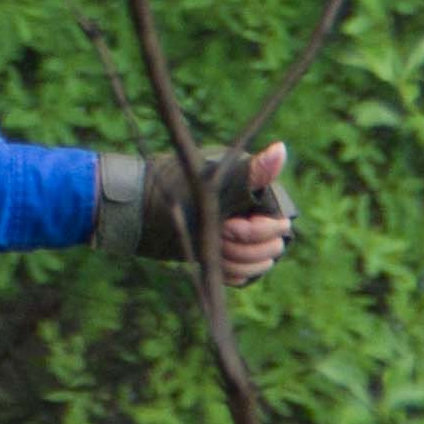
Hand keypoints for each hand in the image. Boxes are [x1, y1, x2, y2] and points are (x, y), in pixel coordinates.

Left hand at [97, 140, 296, 286]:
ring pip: (259, 264)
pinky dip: (228, 272)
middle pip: (272, 248)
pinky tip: (210, 259)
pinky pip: (243, 275)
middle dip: (243, 248)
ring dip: (235, 261)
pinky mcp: (227, 255)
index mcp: (255, 194)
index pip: (280, 225)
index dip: (257, 231)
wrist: (142, 211)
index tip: (228, 226)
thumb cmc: (175, 192)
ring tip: (210, 246)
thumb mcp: (215, 184)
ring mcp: (241, 237)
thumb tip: (281, 148)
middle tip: (216, 236)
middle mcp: (253, 214)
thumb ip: (252, 173)